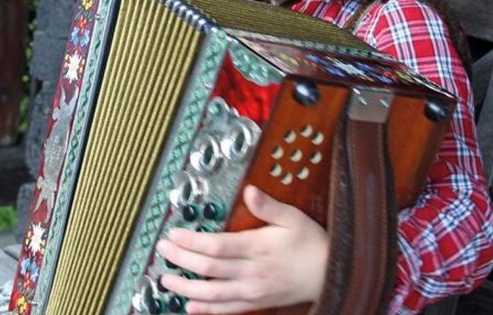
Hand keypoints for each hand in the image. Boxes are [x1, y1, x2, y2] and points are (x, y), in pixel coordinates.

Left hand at [155, 185, 328, 313]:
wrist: (331, 273)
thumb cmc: (311, 243)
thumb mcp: (293, 217)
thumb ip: (268, 206)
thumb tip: (249, 190)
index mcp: (258, 247)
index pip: (216, 245)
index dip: (190, 241)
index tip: (172, 234)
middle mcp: (252, 272)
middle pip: (208, 268)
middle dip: (181, 260)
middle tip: (161, 250)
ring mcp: (253, 291)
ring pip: (213, 292)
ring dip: (186, 288)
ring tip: (166, 280)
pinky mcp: (256, 302)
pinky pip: (227, 310)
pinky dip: (207, 310)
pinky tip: (189, 308)